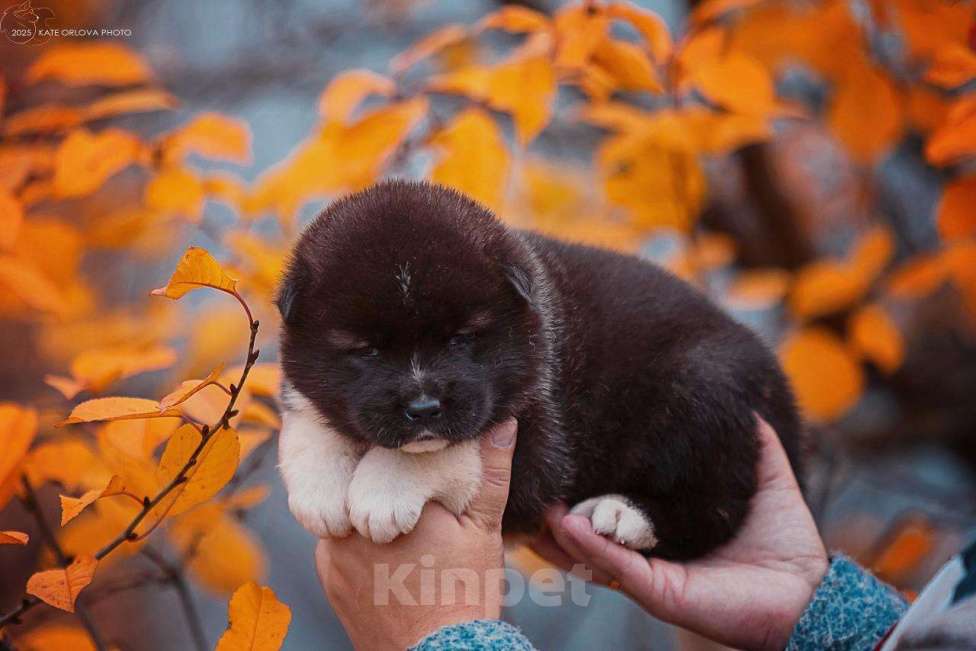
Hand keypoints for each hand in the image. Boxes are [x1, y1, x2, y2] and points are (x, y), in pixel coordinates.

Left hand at [315, 419, 517, 649]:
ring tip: (397, 525)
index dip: (395, 454)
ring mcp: (336, 551)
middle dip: (376, 479)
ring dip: (363, 507)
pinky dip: (355, 541)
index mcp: (393, 500)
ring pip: (346, 508)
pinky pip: (336, 542)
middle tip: (404, 494)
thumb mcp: (485, 528)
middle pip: (358, 479)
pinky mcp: (329, 576)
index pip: (382, 454)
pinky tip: (384, 554)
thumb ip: (491, 471)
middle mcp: (354, 522)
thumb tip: (503, 422)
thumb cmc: (466, 591)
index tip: (409, 461)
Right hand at [531, 418, 827, 650]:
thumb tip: (745, 399)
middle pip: (588, 535)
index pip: (612, 509)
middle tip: (533, 485)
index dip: (585, 489)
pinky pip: (616, 566)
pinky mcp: (659, 592)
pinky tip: (567, 523)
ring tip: (537, 505)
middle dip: (557, 515)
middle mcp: (648, 554)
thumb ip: (750, 439)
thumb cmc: (784, 539)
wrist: (808, 589)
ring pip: (591, 552)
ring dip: (561, 531)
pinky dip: (589, 546)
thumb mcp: (762, 476)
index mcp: (663, 529)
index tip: (562, 459)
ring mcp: (649, 574)